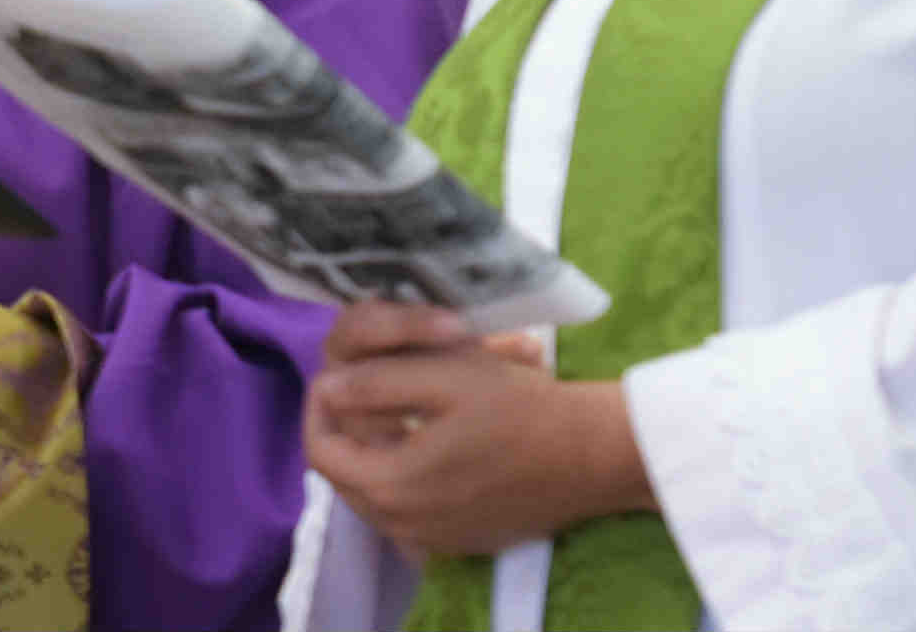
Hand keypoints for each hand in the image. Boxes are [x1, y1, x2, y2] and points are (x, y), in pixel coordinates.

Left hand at [305, 301, 650, 556]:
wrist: (595, 455)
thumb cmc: (522, 409)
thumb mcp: (445, 376)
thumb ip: (374, 383)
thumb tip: (326, 388)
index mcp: (390, 486)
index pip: (320, 449)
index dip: (321, 407)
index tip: (339, 375)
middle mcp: (403, 526)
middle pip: (345, 472)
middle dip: (349, 426)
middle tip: (368, 385)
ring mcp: (434, 539)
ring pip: (376, 491)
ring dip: (378, 447)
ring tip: (400, 405)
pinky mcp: (461, 540)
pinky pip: (412, 507)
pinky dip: (409, 472)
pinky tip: (433, 438)